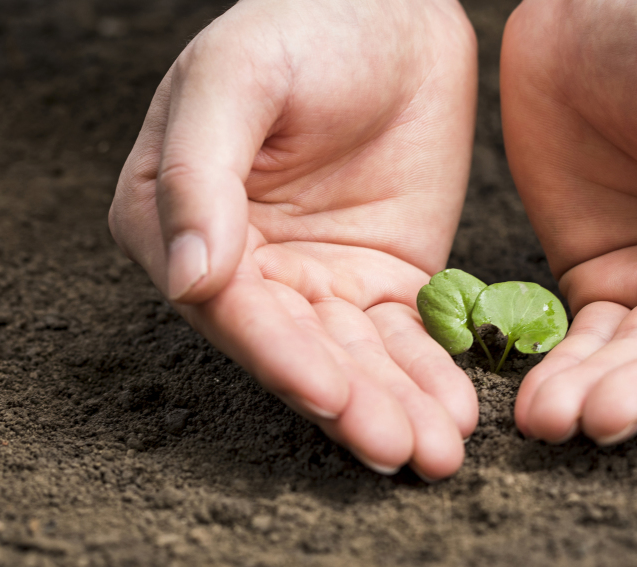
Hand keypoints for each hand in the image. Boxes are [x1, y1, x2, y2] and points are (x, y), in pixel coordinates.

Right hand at [109, 0, 477, 478]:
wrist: (392, 10)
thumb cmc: (300, 25)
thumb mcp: (236, 78)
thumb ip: (200, 173)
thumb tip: (186, 280)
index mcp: (180, 222)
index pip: (230, 307)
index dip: (279, 356)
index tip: (328, 396)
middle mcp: (245, 268)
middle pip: (298, 351)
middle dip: (352, 406)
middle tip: (402, 451)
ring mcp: (317, 281)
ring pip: (356, 360)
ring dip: (396, 408)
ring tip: (439, 453)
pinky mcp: (383, 282)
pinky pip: (406, 340)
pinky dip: (431, 376)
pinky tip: (456, 411)